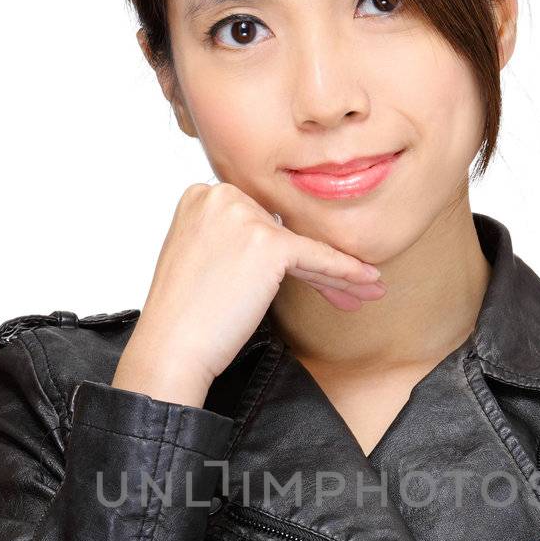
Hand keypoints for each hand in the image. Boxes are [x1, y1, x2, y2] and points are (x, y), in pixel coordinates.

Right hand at [112, 180, 386, 407]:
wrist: (172, 346)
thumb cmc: (185, 316)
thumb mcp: (205, 260)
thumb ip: (235, 241)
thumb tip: (283, 246)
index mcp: (201, 195)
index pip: (262, 218)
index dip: (290, 251)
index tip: (313, 274)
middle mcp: (220, 194)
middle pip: (285, 229)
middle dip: (317, 264)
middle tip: (349, 289)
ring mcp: (242, 215)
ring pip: (303, 245)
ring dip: (337, 272)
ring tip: (365, 290)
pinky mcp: (266, 241)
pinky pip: (316, 257)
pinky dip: (344, 272)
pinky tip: (367, 282)